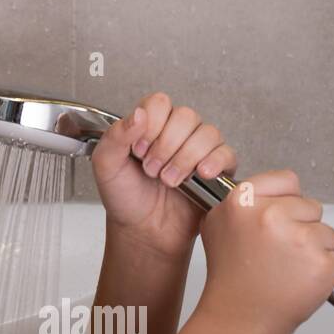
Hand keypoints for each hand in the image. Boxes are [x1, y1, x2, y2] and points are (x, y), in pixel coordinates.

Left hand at [91, 92, 237, 257]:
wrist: (142, 231)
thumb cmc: (125, 197)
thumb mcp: (106, 165)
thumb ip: (116, 136)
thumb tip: (138, 114)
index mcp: (149, 125)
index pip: (160, 102)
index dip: (152, 123)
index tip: (139, 149)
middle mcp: (176, 133)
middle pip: (186, 116)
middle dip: (167, 145)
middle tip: (151, 169)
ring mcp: (198, 150)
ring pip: (208, 133)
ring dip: (185, 158)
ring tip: (168, 180)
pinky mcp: (216, 170)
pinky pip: (227, 154)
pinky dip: (214, 162)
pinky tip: (200, 174)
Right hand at [197, 169, 333, 333]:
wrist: (240, 317)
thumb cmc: (231, 277)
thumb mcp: (218, 225)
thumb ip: (241, 202)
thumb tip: (267, 192)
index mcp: (243, 201)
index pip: (287, 180)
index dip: (288, 201)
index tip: (281, 218)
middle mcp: (271, 215)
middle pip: (311, 207)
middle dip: (302, 227)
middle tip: (280, 252)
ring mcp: (300, 239)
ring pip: (329, 233)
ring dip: (316, 250)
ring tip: (289, 268)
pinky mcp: (323, 265)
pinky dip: (330, 272)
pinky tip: (304, 280)